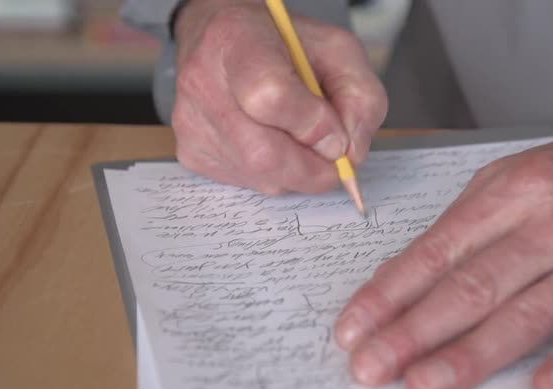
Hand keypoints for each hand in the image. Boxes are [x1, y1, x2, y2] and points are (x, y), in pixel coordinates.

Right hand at [172, 0, 386, 193]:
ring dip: (297, 170)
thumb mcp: (339, 51)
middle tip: (331, 154)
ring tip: (298, 135)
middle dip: (313, 166)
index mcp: (237, 41)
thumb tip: (350, 154)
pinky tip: (272, 140)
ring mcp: (192, 123)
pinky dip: (275, 173)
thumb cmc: (283, 44)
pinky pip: (248, 183)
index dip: (312, 125)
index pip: (269, 96)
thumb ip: (361, 97)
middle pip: (264, 154)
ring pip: (261, 177)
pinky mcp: (191, 152)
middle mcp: (203, 83)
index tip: (336, 133)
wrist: (225, 41)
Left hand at [334, 117, 552, 388]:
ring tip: (424, 385)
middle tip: (372, 368)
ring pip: (525, 312)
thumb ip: (467, 226)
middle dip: (412, 332)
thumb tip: (405, 279)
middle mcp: (551, 222)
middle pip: (471, 286)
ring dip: (470, 355)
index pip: (437, 250)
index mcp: (512, 192)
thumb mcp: (520, 178)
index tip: (354, 328)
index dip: (390, 293)